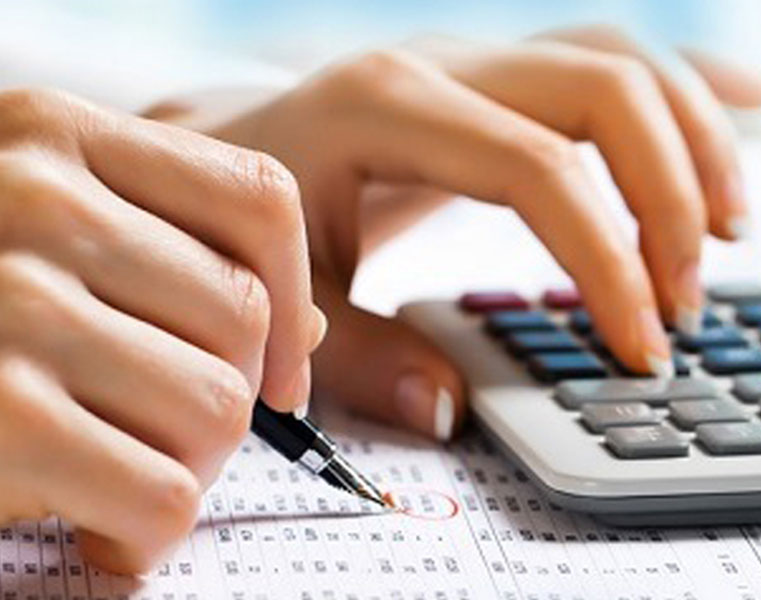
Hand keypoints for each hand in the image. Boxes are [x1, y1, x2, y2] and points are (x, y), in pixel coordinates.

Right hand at [0, 89, 324, 572]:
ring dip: (192, 467)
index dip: (295, 292)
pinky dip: (150, 532)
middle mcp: (32, 199)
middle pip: (243, 313)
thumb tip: (304, 331)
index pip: (258, 198)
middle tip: (171, 434)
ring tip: (131, 473)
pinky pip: (163, 493)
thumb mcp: (49, 239)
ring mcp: (9, 303)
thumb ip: (173, 262)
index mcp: (57, 136)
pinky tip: (103, 526)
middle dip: (232, 397)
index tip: (279, 366)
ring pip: (219, 406)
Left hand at [209, 25, 760, 440]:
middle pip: (605, 91)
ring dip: (696, 141)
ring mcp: (477, 58)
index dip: (604, 259)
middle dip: (669, 199)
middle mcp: (442, 62)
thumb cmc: (255, 216)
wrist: (227, 144)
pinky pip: (607, 60)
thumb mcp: (288, 292)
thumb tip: (448, 408)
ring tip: (728, 233)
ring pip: (620, 63)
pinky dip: (688, 86)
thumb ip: (360, 355)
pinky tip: (757, 98)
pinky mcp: (502, 75)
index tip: (638, 345)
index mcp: (384, 107)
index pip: (536, 169)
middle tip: (687, 301)